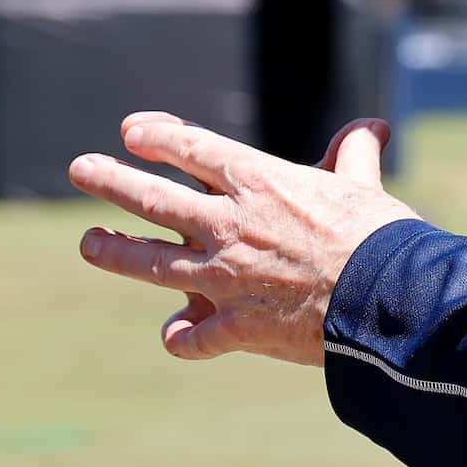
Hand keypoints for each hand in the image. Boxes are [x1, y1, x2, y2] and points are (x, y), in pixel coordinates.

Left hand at [69, 112, 419, 364]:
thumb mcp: (364, 186)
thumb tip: (373, 128)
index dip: (159, 136)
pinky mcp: (236, 329)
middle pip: (154, 199)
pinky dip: (184, 338)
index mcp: (258, 183)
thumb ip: (355, 156)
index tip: (132, 131)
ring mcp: (225, 279)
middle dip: (112, 182)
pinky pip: (194, 338)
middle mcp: (228, 227)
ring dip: (116, 252)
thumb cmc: (381, 237)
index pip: (193, 149)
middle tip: (80, 169)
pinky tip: (177, 337)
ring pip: (153, 263)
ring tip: (89, 243)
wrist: (386, 302)